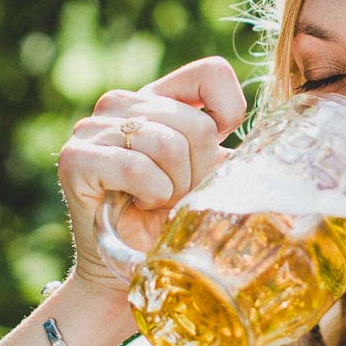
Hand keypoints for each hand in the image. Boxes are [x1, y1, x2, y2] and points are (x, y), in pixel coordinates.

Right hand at [55, 56, 246, 298]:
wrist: (128, 272)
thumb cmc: (171, 224)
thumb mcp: (208, 177)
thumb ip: (228, 148)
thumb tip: (269, 140)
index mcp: (158, 98)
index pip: (212, 73)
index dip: (228, 115)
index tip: (211, 159)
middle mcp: (121, 102)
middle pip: (196, 124)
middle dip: (197, 172)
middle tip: (175, 195)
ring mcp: (92, 127)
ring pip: (167, 143)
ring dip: (173, 188)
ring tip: (157, 201)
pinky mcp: (76, 158)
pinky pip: (136, 166)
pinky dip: (150, 194)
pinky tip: (138, 205)